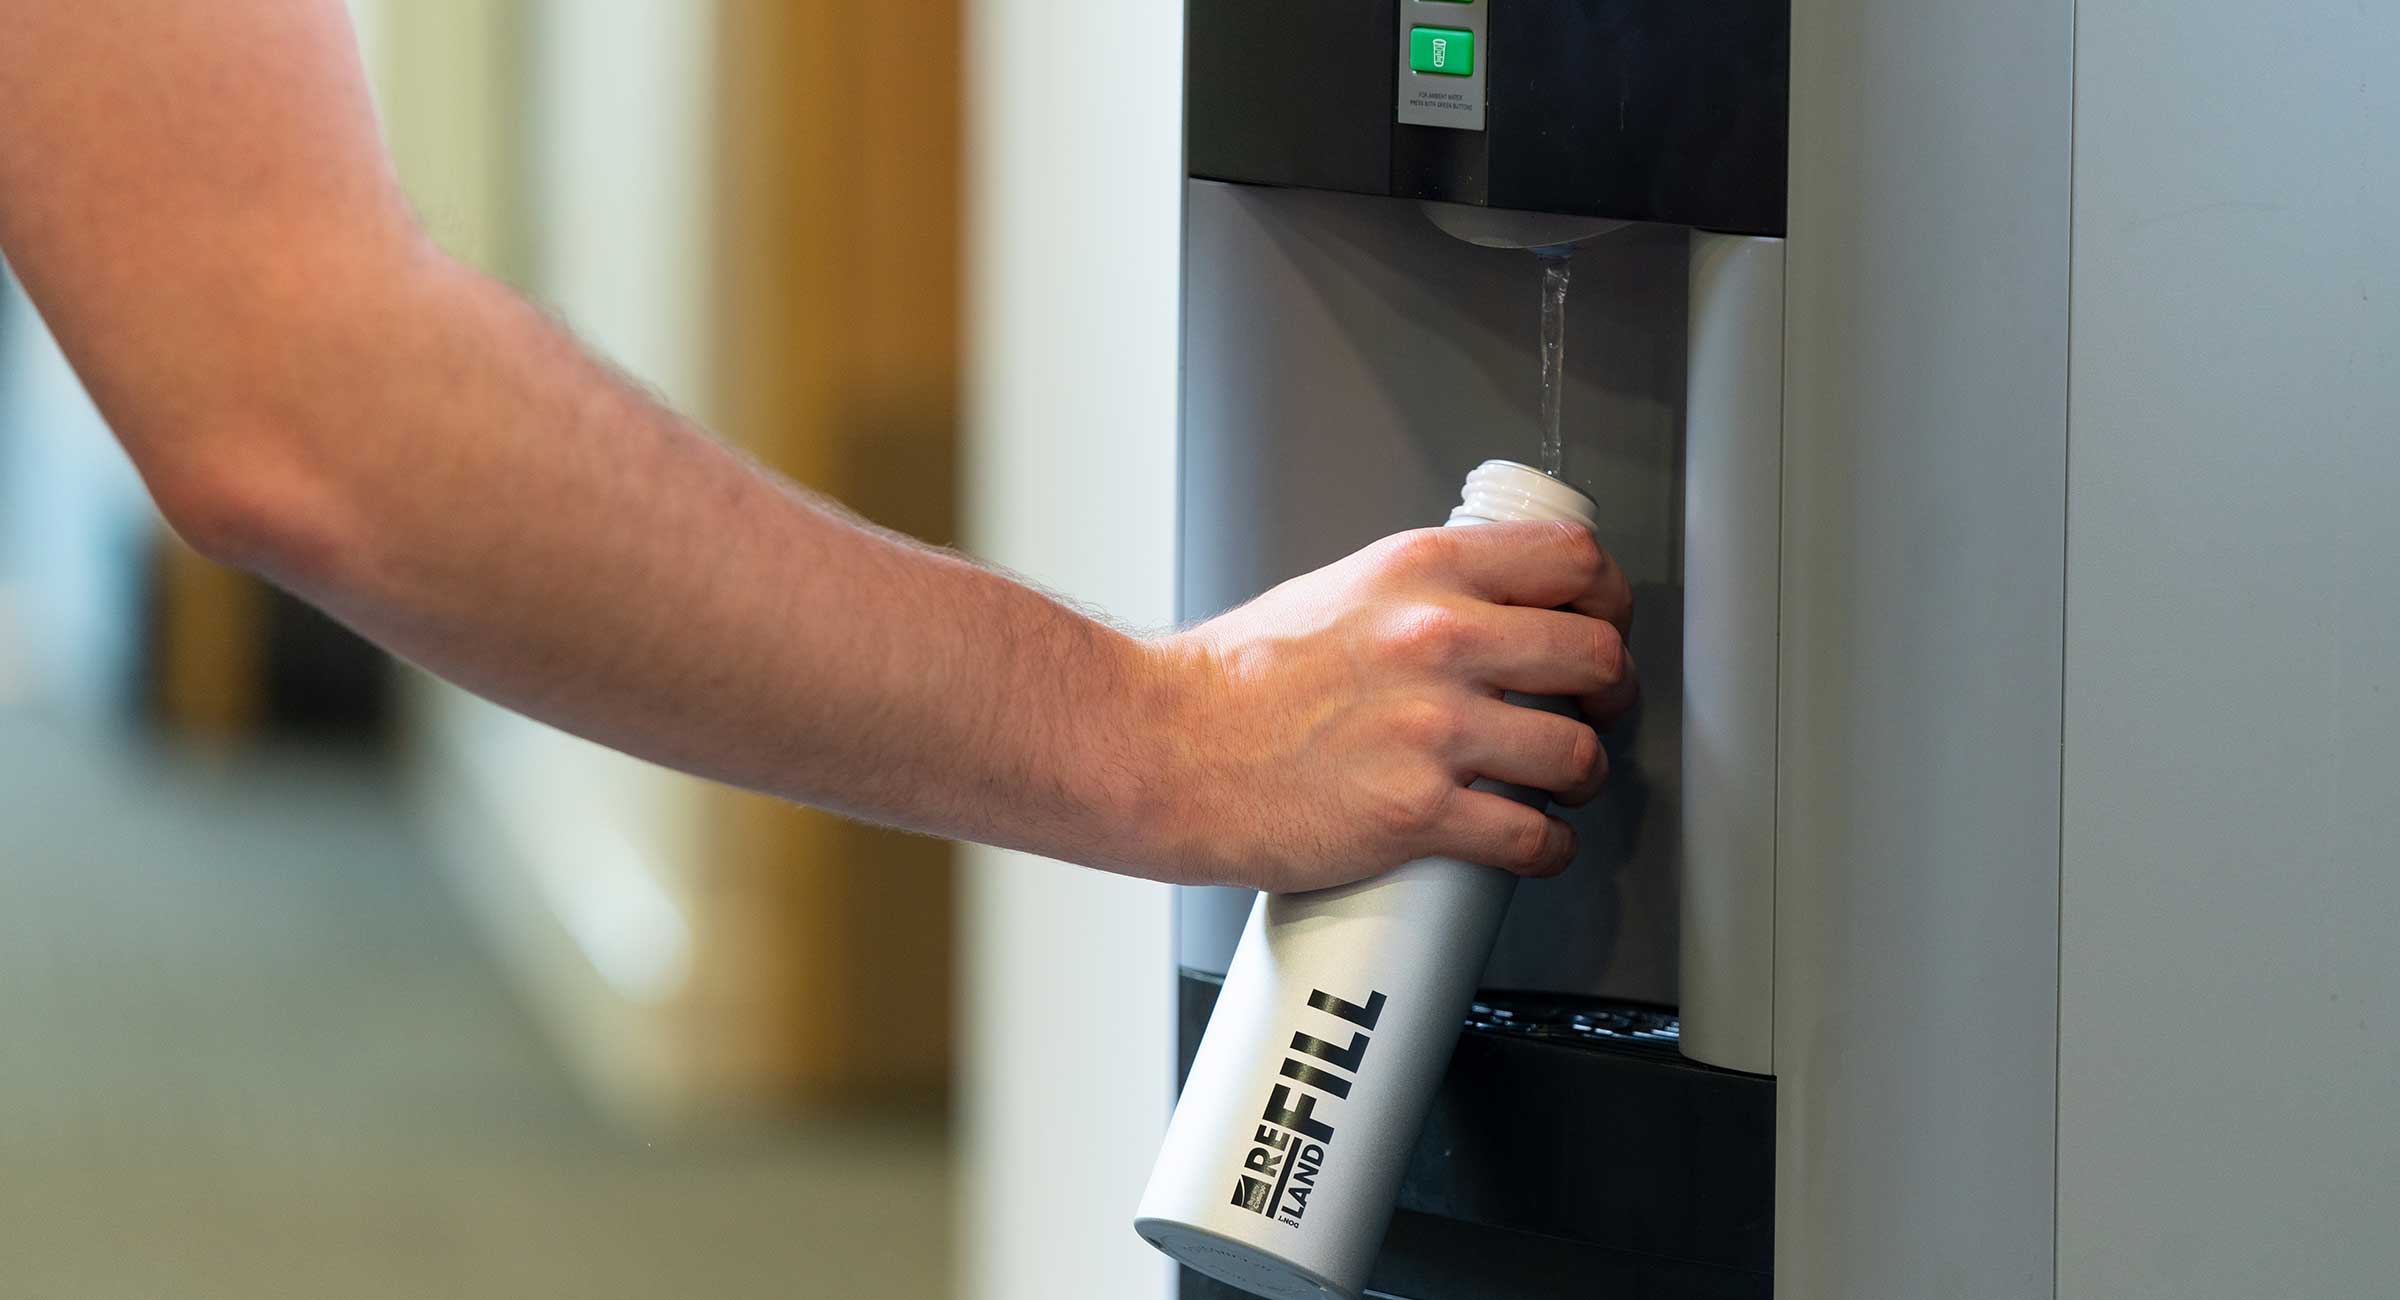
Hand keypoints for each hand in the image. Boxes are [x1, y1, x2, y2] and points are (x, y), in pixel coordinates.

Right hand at [1145, 520, 1635, 891]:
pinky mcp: (1418, 813)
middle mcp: (1438, 639)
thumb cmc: (1233, 682)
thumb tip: (1488, 612)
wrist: (1162, 749)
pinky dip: (1548, 849)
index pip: (1572, 563)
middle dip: (1611, 694)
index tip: (1603, 624)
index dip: (1609, 601)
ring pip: (1577, 753)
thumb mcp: (1338, 590)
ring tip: (1558, 783)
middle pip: (1598, 656)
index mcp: (1421, 571)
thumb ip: (1419, 594)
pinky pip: (1532, 837)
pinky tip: (1533, 842)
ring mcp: (1433, 728)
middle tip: (1596, 710)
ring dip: (1582, 776)